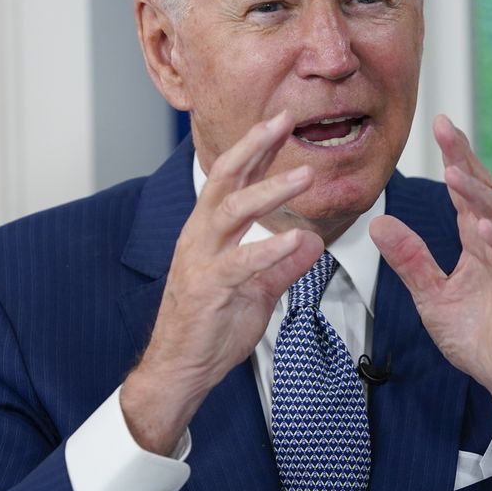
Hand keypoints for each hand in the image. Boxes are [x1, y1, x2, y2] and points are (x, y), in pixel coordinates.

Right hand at [122, 111, 324, 453]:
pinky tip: (295, 238)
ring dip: (270, 190)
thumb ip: (282, 265)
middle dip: (254, 146)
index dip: (256, 149)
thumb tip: (312, 242)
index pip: (232, 180)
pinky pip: (240, 263)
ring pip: (231, 211)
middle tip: (283, 119)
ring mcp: (200, 261)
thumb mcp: (257, 290)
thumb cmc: (211, 329)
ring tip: (305, 175)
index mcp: (209, 232)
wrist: (180, 370)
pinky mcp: (206, 289)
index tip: (280, 121)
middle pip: (224, 178)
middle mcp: (200, 237)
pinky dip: (270, 248)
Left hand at [369, 115, 491, 429]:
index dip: (455, 158)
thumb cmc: (479, 336)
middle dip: (466, 161)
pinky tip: (483, 227)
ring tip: (455, 175)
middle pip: (486, 194)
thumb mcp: (432, 294)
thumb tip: (378, 223)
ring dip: (480, 198)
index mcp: (480, 241)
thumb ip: (410, 259)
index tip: (439, 124)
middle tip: (446, 130)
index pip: (467, 191)